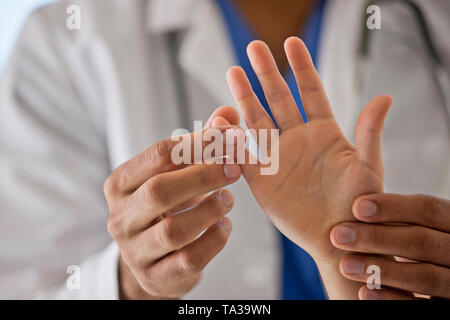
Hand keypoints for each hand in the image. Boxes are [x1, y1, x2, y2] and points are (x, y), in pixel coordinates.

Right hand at [104, 106, 241, 298]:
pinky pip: (189, 259)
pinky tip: (224, 226)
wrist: (151, 259)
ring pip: (174, 230)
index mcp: (120, 183)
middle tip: (236, 168)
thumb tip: (228, 113)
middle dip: (205, 175)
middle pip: (161, 190)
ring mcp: (134, 251)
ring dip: (211, 210)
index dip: (200, 142)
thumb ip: (202, 144)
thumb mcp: (176, 174)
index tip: (232, 136)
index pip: (158, 154)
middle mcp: (120, 217)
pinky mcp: (155, 277)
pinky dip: (215, 240)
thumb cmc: (166, 207)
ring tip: (229, 200)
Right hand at [225, 37, 392, 298]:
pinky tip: (223, 122)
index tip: (291, 42)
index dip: (301, 67)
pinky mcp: (262, 181)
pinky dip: (232, 141)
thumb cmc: (360, 206)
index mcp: (324, 134)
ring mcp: (278, 159)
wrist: (339, 239)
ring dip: (245, 98)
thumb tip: (384, 97)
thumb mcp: (369, 167)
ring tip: (233, 72)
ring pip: (257, 121)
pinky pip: (243, 157)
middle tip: (254, 47)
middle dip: (267, 73)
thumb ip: (369, 133)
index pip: (310, 92)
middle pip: (278, 100)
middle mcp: (298, 141)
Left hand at [330, 193, 449, 299]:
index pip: (428, 209)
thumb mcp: (419, 222)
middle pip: (423, 241)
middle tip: (337, 235)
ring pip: (427, 277)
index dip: (393, 207)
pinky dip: (392, 299)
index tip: (356, 206)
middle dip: (378, 238)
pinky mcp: (446, 306)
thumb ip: (396, 207)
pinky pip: (422, 306)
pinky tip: (364, 294)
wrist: (442, 275)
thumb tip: (365, 156)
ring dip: (382, 270)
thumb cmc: (421, 243)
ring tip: (345, 264)